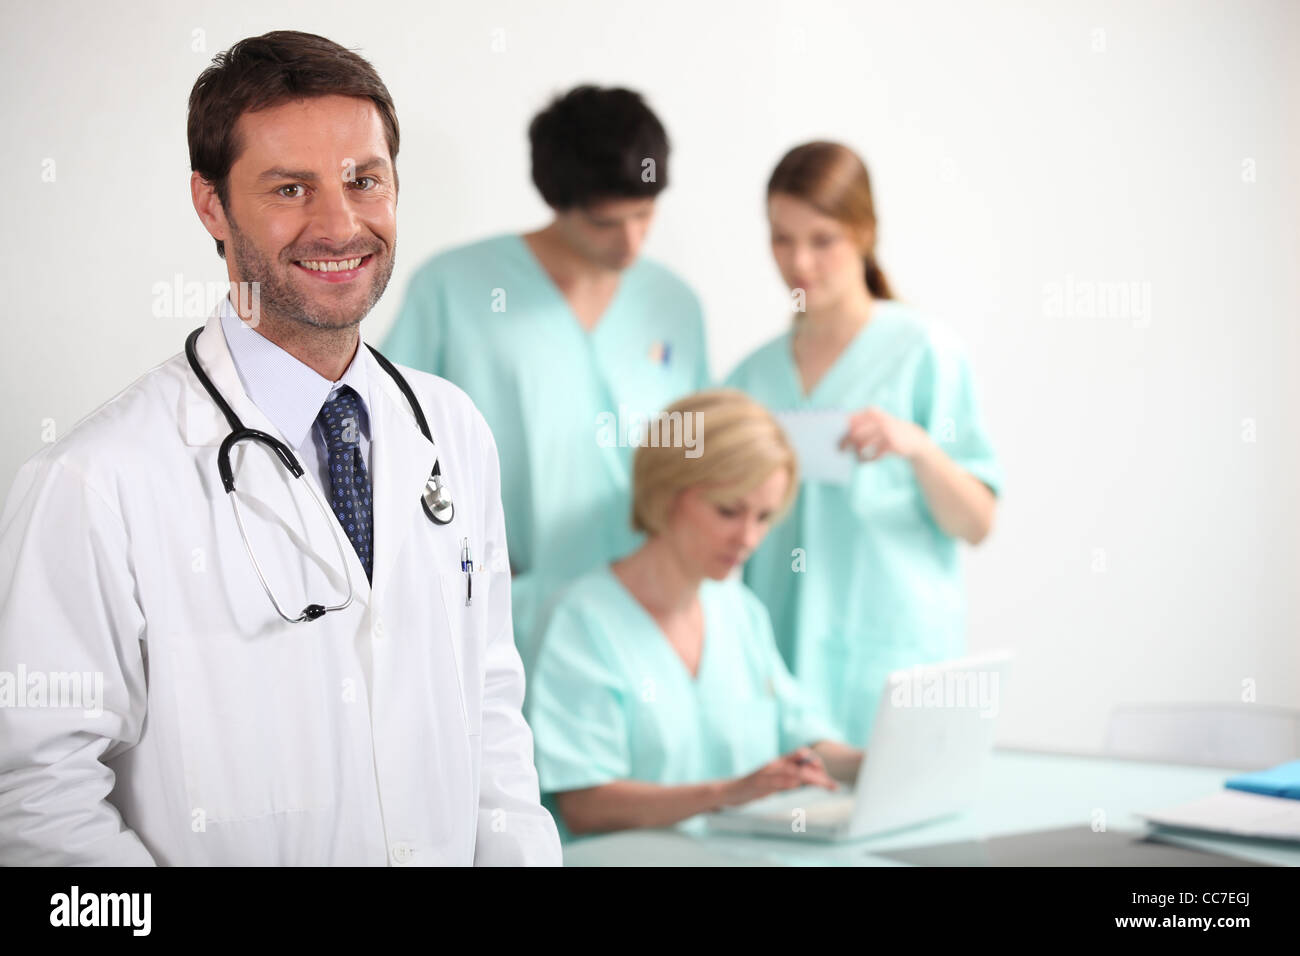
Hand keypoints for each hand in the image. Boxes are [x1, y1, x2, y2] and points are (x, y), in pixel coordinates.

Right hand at [722, 747, 838, 807]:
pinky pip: (775, 781)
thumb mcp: (774, 782)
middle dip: (819, 773)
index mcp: (779, 763)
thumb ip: (789, 779)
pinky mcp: (758, 784)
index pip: (802, 755)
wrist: (729, 792)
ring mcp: (766, 773)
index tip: (828, 776)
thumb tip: (808, 782)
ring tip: (824, 785)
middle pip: (801, 763)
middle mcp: (775, 765)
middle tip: (833, 785)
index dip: (817, 763)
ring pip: (792, 771)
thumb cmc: (753, 788)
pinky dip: (787, 782)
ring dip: (810, 777)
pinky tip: (797, 785)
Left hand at [839, 406, 931, 462]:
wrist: (914, 439)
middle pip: (854, 432)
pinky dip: (867, 460)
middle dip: (845, 443)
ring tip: (857, 458)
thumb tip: (838, 439)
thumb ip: (859, 427)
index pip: (849, 420)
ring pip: (862, 445)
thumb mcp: (875, 424)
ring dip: (857, 454)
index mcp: (871, 413)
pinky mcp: (891, 444)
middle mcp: (878, 419)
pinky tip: (866, 461)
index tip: (832, 439)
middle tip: (840, 451)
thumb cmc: (886, 433)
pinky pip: (873, 455)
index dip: (839, 430)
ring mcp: (886, 431)